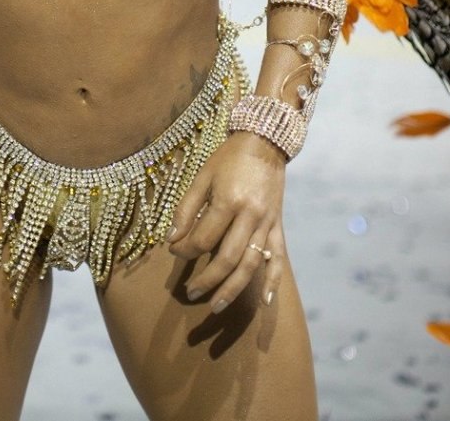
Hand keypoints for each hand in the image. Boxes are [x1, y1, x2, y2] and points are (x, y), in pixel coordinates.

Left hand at [167, 132, 286, 313]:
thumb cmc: (229, 158)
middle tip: (191, 292)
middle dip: (208, 279)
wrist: (264, 143)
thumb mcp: (202, 176)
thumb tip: (171, 239)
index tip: (173, 251)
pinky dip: (272, 281)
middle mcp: (251, 216)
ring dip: (233, 288)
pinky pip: (278, 258)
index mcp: (229, 201)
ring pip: (251, 265)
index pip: (204, 238)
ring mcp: (267, 223)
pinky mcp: (278, 226)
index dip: (185, 249)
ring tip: (216, 306)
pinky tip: (263, 301)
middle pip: (228, 258)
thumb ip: (186, 208)